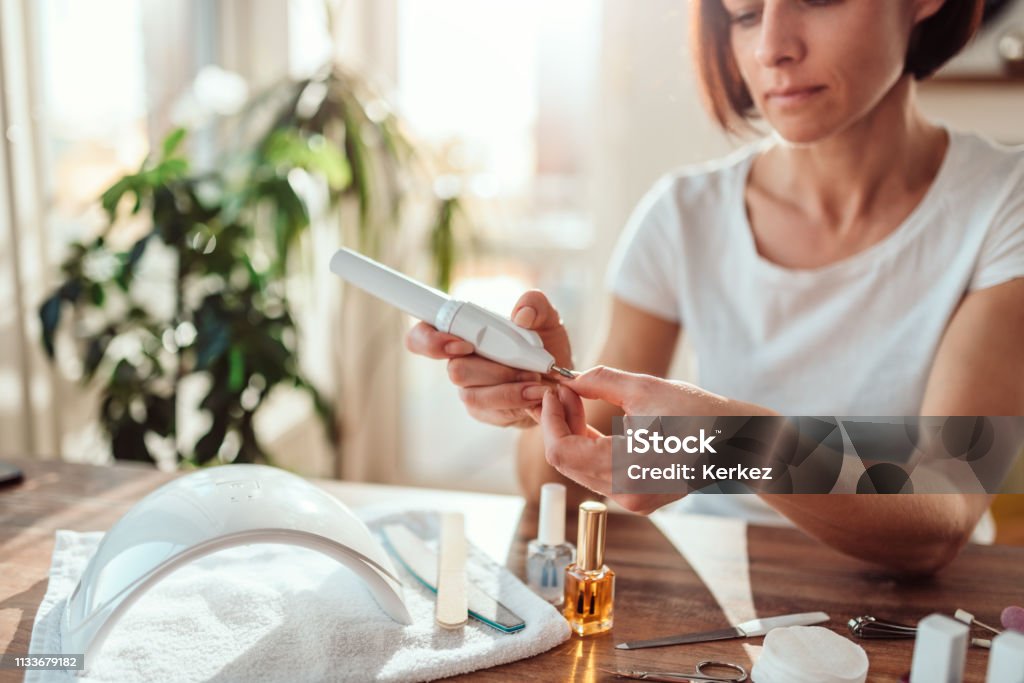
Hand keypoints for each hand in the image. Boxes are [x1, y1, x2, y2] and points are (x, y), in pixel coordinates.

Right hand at [404, 290, 571, 427]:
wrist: (560, 378)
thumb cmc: (544, 344)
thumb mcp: (547, 316)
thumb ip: (535, 304)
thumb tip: (521, 315)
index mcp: (462, 333)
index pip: (422, 336)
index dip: (430, 341)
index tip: (463, 344)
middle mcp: (459, 362)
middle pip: (454, 370)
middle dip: (491, 368)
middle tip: (522, 363)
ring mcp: (470, 389)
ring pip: (473, 394)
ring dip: (508, 388)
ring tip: (535, 380)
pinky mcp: (484, 412)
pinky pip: (492, 412)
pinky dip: (517, 401)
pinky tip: (536, 393)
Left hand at [539, 366, 749, 512]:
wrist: (740, 444)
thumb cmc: (701, 414)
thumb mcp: (646, 388)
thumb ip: (600, 382)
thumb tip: (568, 379)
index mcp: (626, 472)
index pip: (561, 452)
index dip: (549, 420)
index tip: (553, 391)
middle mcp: (625, 494)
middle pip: (567, 462)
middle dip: (558, 423)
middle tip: (563, 390)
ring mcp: (631, 499)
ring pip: (579, 468)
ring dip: (571, 433)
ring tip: (577, 398)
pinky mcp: (637, 497)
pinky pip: (597, 473)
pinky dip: (588, 446)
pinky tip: (590, 419)